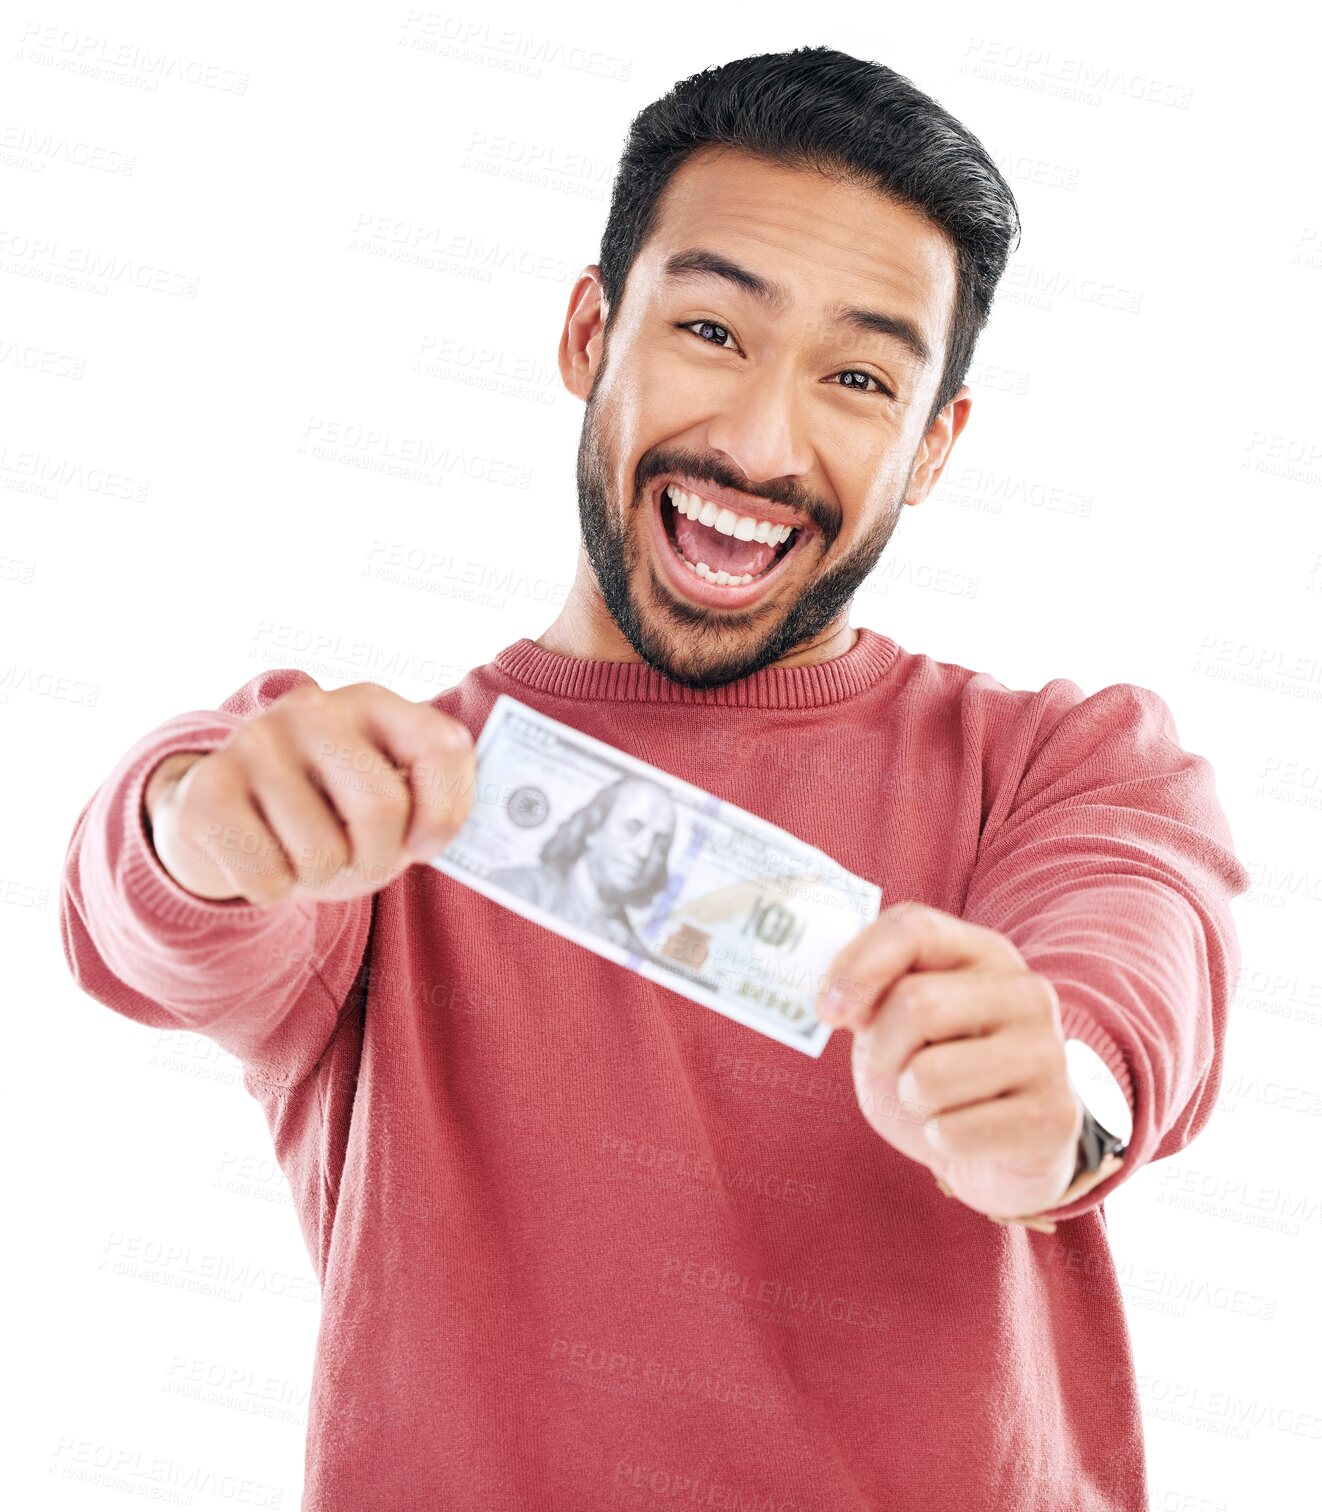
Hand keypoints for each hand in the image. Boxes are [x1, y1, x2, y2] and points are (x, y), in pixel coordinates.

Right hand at [144, 681, 477, 906]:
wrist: (228, 815)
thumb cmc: (330, 813)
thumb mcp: (388, 797)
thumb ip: (434, 802)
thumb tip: (480, 838)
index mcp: (375, 703)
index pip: (445, 747)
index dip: (446, 813)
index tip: (424, 842)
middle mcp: (315, 709)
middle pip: (381, 807)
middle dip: (379, 859)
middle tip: (361, 861)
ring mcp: (254, 743)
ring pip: (320, 853)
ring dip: (322, 879)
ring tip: (306, 854)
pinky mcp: (206, 790)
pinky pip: (267, 876)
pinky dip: (275, 890)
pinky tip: (264, 857)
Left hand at [815, 902, 1082, 1223]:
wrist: (1003, 1152)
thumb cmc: (938, 1071)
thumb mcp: (897, 1021)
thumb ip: (869, 990)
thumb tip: (833, 999)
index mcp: (984, 953)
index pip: (913, 928)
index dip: (857, 966)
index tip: (827, 1011)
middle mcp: (1026, 992)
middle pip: (915, 1004)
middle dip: (881, 1048)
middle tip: (891, 1069)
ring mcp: (1047, 1052)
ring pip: (929, 1075)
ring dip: (910, 1100)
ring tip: (935, 1102)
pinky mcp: (1052, 1115)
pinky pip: (953, 1132)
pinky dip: (938, 1141)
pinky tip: (965, 1133)